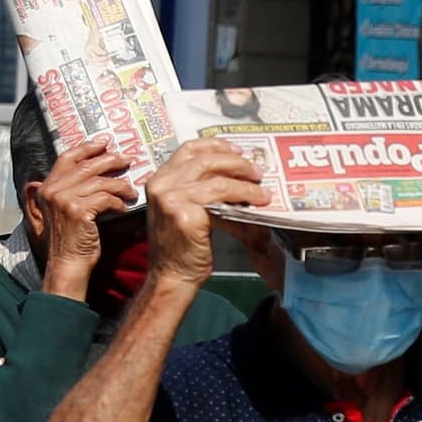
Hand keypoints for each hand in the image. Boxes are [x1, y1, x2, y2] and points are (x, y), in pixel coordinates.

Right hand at [27, 144, 133, 293]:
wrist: (67, 264)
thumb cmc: (71, 240)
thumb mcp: (65, 210)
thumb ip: (72, 190)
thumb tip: (97, 170)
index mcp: (47, 187)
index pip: (67, 157)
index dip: (87, 148)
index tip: (104, 143)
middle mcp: (52, 190)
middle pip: (87, 166)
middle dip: (110, 161)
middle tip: (126, 160)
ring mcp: (64, 200)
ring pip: (100, 182)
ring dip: (120, 185)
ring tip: (131, 191)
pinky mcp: (78, 211)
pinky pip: (106, 198)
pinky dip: (118, 202)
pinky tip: (124, 208)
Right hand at [145, 141, 268, 286]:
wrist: (173, 276)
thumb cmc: (181, 248)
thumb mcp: (185, 209)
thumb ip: (201, 190)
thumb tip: (239, 178)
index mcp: (159, 179)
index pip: (188, 149)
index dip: (215, 145)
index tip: (237, 150)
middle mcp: (161, 184)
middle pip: (205, 160)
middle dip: (236, 163)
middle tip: (257, 172)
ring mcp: (171, 198)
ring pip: (217, 180)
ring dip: (245, 185)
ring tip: (262, 192)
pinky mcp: (185, 214)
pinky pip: (221, 199)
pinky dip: (242, 200)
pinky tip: (255, 206)